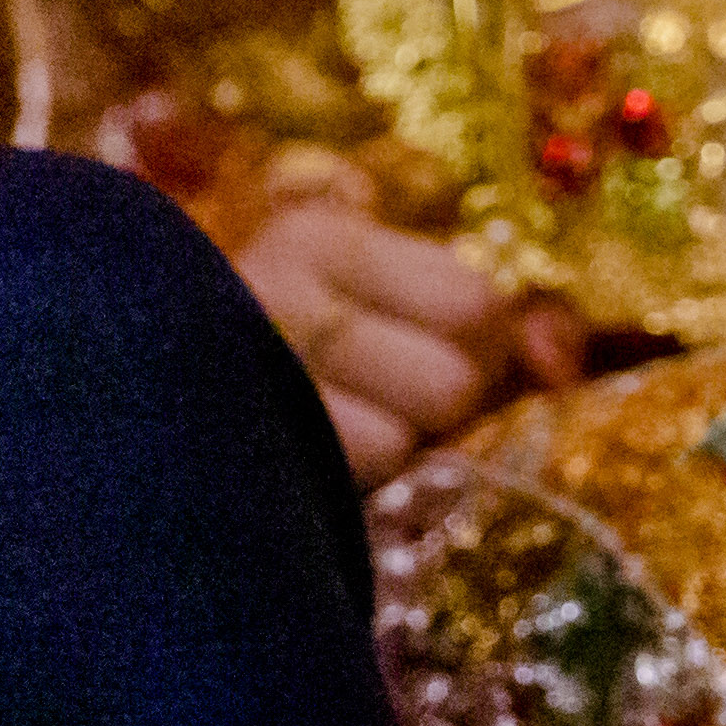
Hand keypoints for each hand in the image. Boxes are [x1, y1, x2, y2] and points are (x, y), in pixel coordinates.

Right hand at [228, 194, 580, 485]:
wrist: (162, 419)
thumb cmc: (298, 358)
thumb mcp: (380, 308)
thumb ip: (484, 323)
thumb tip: (562, 360)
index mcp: (321, 237)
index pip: (476, 302)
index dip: (482, 352)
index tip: (435, 365)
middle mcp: (283, 286)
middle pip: (454, 375)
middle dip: (441, 408)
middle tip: (389, 412)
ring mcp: (255, 365)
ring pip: (409, 434)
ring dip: (398, 453)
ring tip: (348, 440)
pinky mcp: (246, 440)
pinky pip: (356, 475)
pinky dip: (357, 487)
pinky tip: (320, 471)